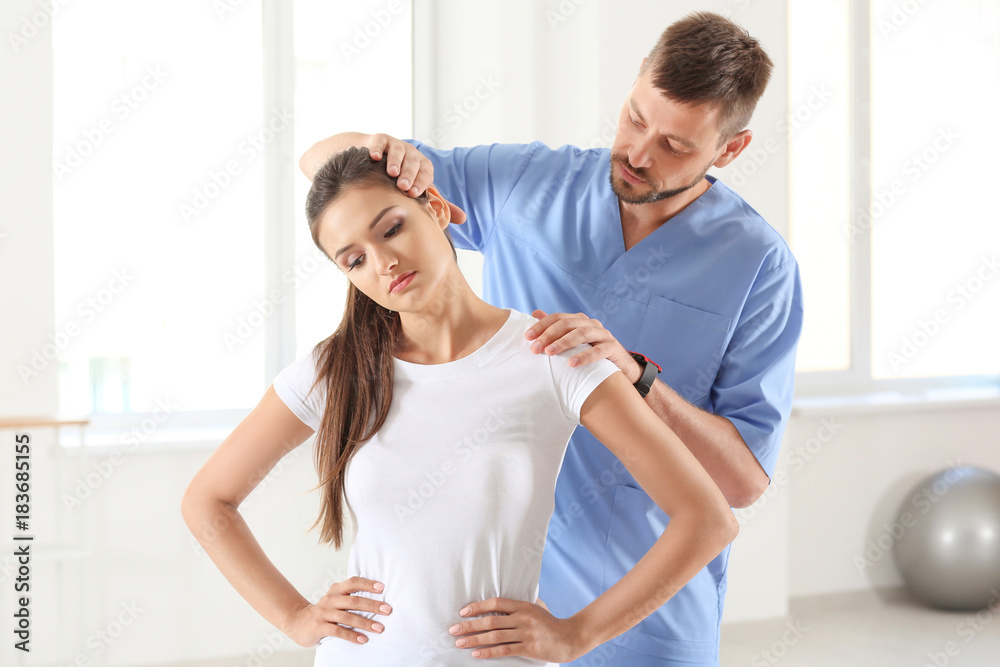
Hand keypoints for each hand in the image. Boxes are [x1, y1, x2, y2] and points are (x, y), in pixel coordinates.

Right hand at [284, 577, 391, 647]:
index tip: (383, 587)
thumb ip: (351, 597)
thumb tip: (378, 600)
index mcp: (336, 590)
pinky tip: (363, 640)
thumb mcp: (335, 600)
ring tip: (379, 628)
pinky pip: (338, 631)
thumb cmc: (324, 611)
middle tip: (388, 610)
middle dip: (372, 605)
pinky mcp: (319, 627)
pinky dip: (352, 636)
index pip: (353, 582)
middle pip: (354, 601)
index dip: (368, 584)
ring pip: (348, 617)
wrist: (298, 622)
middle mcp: (330, 599)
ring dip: (365, 623)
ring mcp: (324, 613)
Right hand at [365, 133, 466, 223]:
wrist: (377, 161)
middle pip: (413, 161)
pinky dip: (377, 148)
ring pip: (398, 150)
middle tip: (403, 187)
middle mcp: (411, 153)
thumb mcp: (419, 189)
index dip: (421, 181)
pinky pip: (380, 142)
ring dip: (395, 161)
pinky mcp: (381, 140)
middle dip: (409, 173)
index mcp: (422, 165)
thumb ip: (439, 203)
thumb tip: (463, 218)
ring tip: (391, 173)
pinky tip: (375, 157)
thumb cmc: (402, 179)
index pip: (426, 172)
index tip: (414, 194)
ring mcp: (396, 145)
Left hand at [448, 597, 582, 661]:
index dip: (478, 607)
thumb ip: (522, 603)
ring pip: (495, 636)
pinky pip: (504, 650)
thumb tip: (506, 599)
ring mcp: (526, 633)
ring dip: (474, 640)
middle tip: (453, 630)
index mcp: (523, 606)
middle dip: (469, 625)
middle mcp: (523, 618)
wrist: (569, 638)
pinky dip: (488, 652)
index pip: (496, 602)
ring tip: (460, 643)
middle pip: (491, 620)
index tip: (463, 611)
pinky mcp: (529, 648)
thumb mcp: (538, 607)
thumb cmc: (551, 622)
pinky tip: (476, 654)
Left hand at [525, 309, 641, 382]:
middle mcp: (591, 324)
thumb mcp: (572, 342)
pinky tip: (572, 363)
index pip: (557, 318)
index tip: (527, 337)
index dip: (541, 326)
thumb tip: (534, 312)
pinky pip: (598, 350)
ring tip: (550, 353)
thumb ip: (555, 327)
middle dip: (549, 335)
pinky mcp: (613, 347)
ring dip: (564, 343)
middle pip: (567, 324)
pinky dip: (584, 356)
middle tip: (535, 348)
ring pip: (582, 334)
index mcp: (580, 320)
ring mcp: (603, 334)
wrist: (620, 368)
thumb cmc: (591, 354)